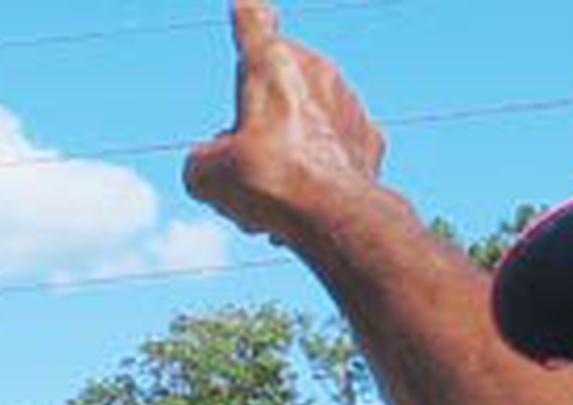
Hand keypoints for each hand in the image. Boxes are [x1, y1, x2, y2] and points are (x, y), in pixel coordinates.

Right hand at [185, 0, 388, 245]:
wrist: (335, 215)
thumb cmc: (271, 181)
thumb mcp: (207, 176)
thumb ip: (203, 163)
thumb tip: (215, 168)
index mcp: (272, 63)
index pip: (254, 22)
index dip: (246, 13)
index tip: (245, 2)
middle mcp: (317, 71)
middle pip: (274, 92)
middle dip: (256, 125)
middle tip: (247, 168)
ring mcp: (349, 103)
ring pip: (305, 123)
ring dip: (287, 152)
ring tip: (276, 196)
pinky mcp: (370, 138)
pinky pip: (333, 149)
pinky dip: (319, 170)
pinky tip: (310, 201)